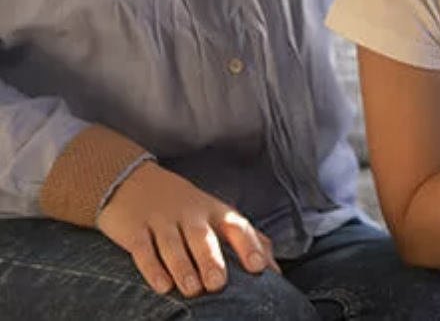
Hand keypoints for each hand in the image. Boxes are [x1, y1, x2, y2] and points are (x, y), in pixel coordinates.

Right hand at [96, 160, 278, 296]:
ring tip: (192, 290)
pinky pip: (143, 250)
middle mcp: (190, 214)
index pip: (236, 226)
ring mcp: (161, 221)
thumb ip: (246, 238)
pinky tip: (161, 285)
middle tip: (219, 284)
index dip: (249, 245)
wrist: (131, 180)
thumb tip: (275, 268)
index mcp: (214, 211)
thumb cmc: (184, 205)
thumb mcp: (215, 214)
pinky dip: (152, 268)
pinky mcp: (134, 230)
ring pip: (173, 245)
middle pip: (203, 237)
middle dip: (211, 259)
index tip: (260, 268)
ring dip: (183, 268)